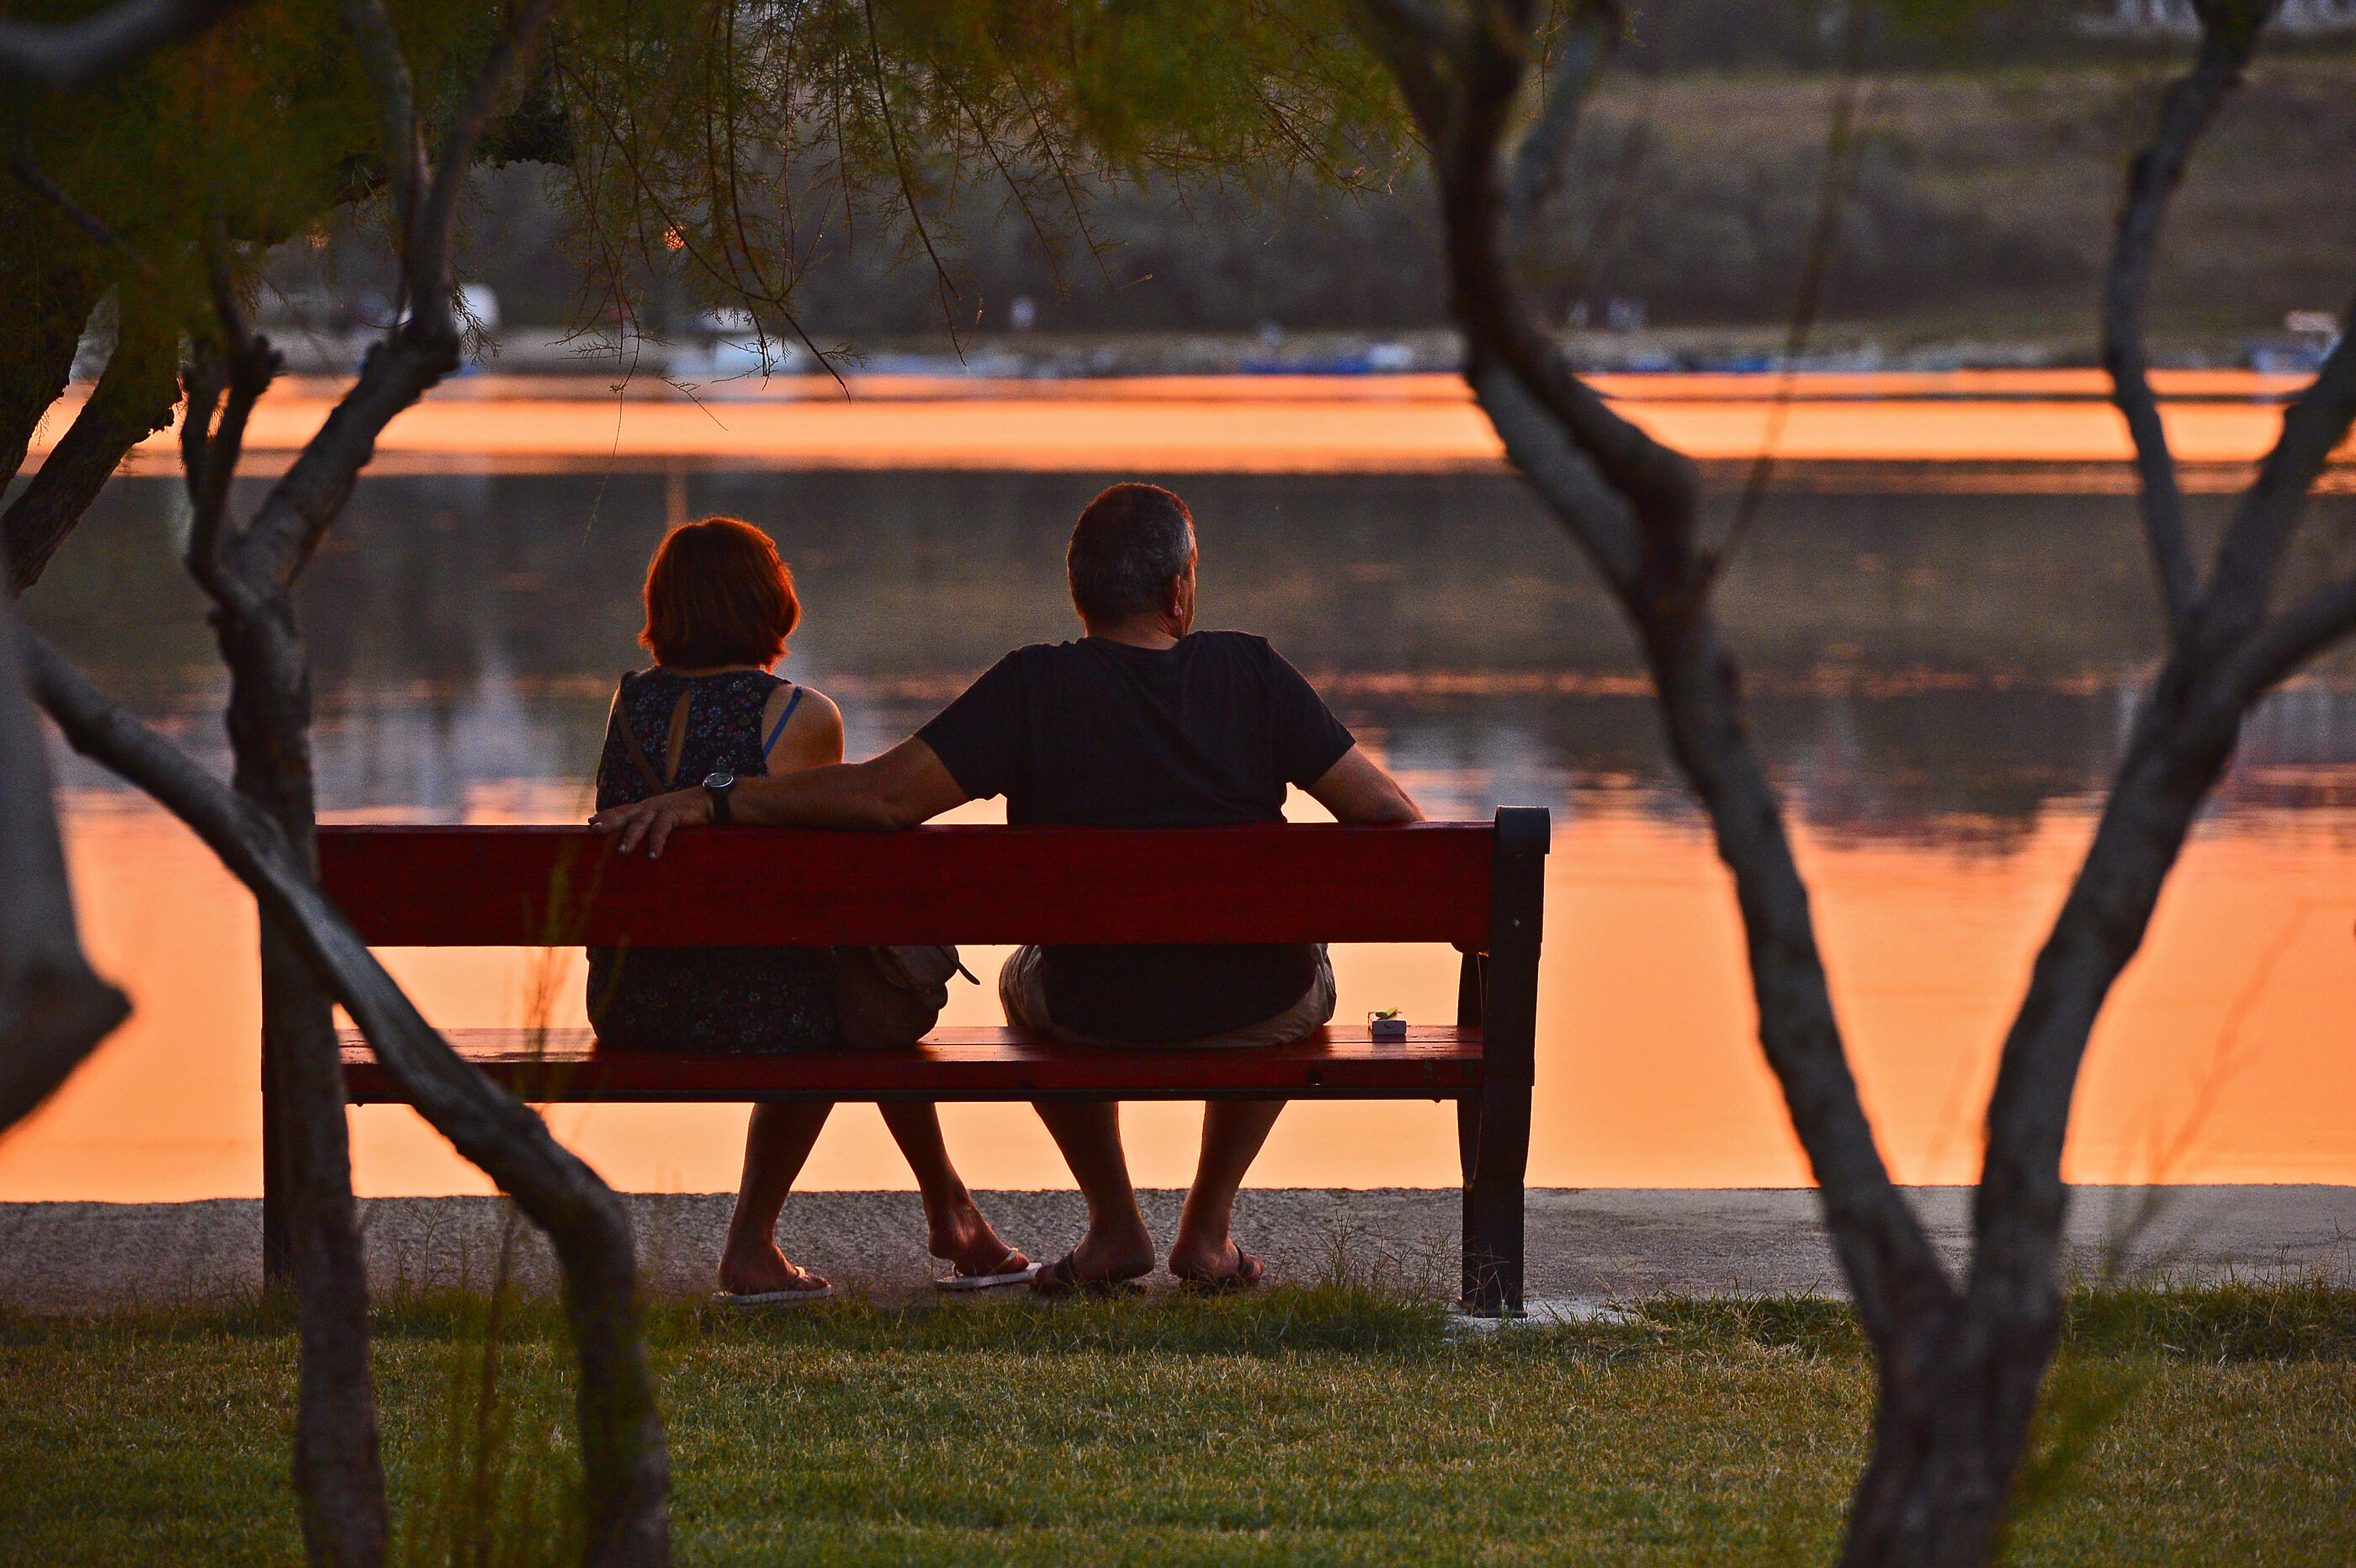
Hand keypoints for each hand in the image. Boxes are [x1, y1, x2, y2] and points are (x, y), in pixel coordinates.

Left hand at [588, 786, 709, 857]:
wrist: (709, 801)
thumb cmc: (687, 812)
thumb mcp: (665, 817)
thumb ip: (652, 825)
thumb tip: (641, 841)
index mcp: (645, 807)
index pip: (622, 810)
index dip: (607, 814)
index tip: (591, 822)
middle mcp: (649, 806)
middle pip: (624, 813)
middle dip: (609, 821)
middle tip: (595, 829)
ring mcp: (660, 808)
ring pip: (640, 822)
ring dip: (631, 837)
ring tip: (623, 851)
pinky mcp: (673, 813)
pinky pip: (661, 829)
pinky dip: (656, 842)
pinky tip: (653, 856)